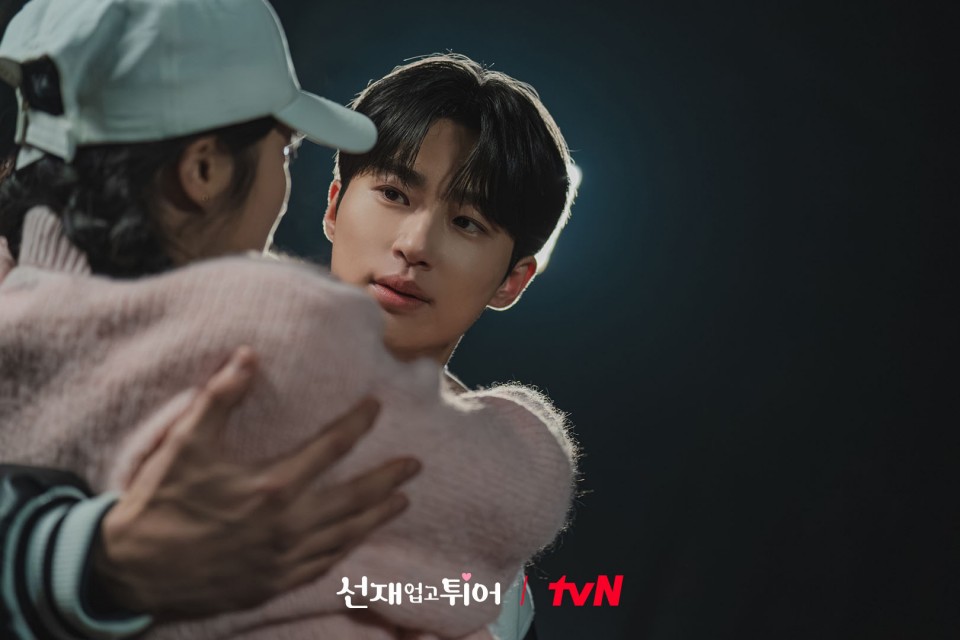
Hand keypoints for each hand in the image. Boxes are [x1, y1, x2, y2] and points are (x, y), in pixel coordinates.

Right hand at [92, 346, 419, 618]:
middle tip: (415, 465)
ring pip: (345, 534)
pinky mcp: (274, 582)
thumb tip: (248, 354)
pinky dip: (348, 548)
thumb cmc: (161, 502)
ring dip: (377, 515)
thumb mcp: (186, 442)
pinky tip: (358, 539)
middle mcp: (287, 526)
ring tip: (402, 500)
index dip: (357, 424)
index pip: (331, 448)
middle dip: (387, 479)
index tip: (376, 406)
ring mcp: (284, 559)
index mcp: (272, 486)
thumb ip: (221, 397)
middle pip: (352, 497)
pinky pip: (324, 564)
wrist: (133, 570)